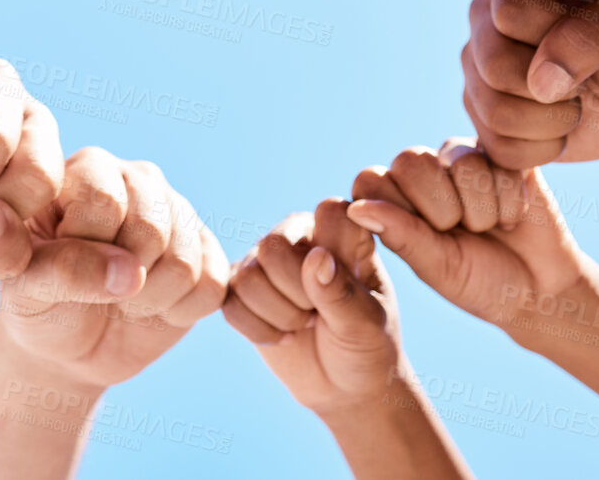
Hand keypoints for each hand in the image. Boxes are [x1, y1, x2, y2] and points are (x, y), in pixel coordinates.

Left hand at [0, 148, 228, 389]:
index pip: (104, 202)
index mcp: (86, 168)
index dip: (85, 251)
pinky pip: (211, 285)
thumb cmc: (38, 304)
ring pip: (184, 259)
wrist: (71, 342)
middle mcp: (137, 178)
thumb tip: (129, 272)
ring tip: (121, 299)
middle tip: (96, 290)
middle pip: (152, 228)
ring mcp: (178, 210)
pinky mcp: (207, 249)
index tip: (61, 266)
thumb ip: (61, 270)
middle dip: (119, 278)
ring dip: (148, 300)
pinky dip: (179, 312)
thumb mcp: (24, 288)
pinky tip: (153, 306)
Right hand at [222, 199, 403, 415]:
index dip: (335, 254)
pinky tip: (285, 337)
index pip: (330, 212)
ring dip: (280, 315)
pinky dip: (260, 330)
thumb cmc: (367, 347)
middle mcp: (301, 235)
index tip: (354, 289)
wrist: (345, 386)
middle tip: (322, 314)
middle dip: (298, 295)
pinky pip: (230, 302)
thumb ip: (342, 292)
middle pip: (274, 246)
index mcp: (343, 232)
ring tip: (305, 324)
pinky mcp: (241, 291)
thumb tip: (316, 257)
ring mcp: (266, 262)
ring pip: (249, 276)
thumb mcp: (368, 324)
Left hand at [347, 139, 585, 329]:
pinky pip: (496, 158)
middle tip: (464, 233)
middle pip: (409, 160)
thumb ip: (400, 235)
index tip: (427, 240)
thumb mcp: (438, 267)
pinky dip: (509, 198)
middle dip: (443, 208)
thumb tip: (354, 208)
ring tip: (492, 227)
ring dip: (481, 207)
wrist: (541, 288)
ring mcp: (460, 159)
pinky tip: (514, 215)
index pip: (370, 179)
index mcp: (395, 202)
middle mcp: (423, 173)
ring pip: (457, 160)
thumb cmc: (481, 282)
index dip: (400, 209)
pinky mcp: (499, 153)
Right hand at [463, 0, 598, 166]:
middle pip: (494, 66)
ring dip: (552, 123)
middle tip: (585, 83)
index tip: (593, 40)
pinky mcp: (482, 117)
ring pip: (494, 111)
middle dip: (555, 89)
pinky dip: (543, 150)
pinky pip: (498, 148)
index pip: (510, 11)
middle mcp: (486, 22)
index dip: (557, 38)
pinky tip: (562, 131)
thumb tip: (539, 81)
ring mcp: (478, 71)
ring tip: (576, 107)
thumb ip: (594, 36)